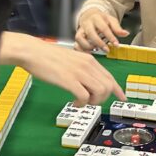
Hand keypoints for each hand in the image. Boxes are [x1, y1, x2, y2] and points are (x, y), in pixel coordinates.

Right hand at [0, 33, 124, 105]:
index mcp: (89, 60)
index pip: (110, 77)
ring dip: (93, 101)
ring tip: (82, 101)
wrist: (32, 51)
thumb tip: (89, 83)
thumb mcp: (72, 59)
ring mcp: (79, 72)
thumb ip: (82, 69)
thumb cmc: (48, 57)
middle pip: (108, 86)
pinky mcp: (69, 80)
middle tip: (90, 101)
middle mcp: (88, 65)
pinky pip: (84, 97)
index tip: (122, 98)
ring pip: (100, 92)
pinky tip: (74, 102)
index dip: (117, 89)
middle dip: (102, 98)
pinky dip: (82, 103)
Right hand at [75, 8, 128, 52]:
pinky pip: (75, 44)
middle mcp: (87, 24)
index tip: (116, 45)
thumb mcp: (111, 20)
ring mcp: (81, 30)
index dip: (110, 37)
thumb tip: (126, 33)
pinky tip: (88, 53)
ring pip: (80, 38)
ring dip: (87, 46)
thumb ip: (117, 28)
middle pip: (91, 33)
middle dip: (99, 43)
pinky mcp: (77, 36)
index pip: (104, 28)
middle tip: (107, 50)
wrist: (89, 15)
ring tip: (96, 50)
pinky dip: (80, 50)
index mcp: (97, 18)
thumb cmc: (101, 19)